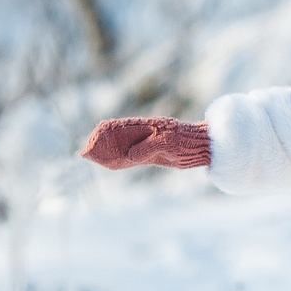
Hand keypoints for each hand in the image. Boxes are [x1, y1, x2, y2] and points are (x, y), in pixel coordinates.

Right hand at [81, 116, 209, 169]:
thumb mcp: (167, 143)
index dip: (103, 133)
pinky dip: (119, 161)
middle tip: (87, 152)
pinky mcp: (152, 156)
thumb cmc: (186, 140)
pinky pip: (131, 158)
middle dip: (101, 143)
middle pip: (116, 138)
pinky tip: (110, 163)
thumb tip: (128, 157)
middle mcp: (142, 134)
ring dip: (109, 153)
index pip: (118, 127)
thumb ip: (147, 149)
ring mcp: (146, 145)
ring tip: (93, 158)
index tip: (93, 141)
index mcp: (144, 126)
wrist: (204, 147)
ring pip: (122, 149)